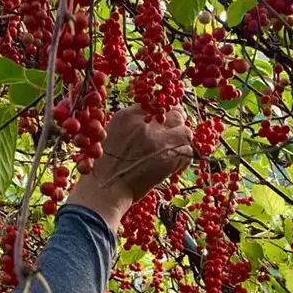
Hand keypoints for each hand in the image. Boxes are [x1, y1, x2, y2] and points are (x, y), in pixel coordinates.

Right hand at [67, 106, 193, 229]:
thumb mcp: (111, 134)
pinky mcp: (170, 157)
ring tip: (175, 150)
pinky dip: (184, 158)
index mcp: (128, 116)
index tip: (165, 120)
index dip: (164, 112)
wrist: (105, 188)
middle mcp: (145, 124)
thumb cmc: (104, 165)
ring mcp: (159, 140)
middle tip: (174, 133)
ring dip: (182, 141)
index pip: (157, 104)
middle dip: (177, 123)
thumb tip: (151, 122)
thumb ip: (131, 125)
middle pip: (175, 113)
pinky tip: (175, 164)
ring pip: (185, 131)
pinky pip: (188, 151)